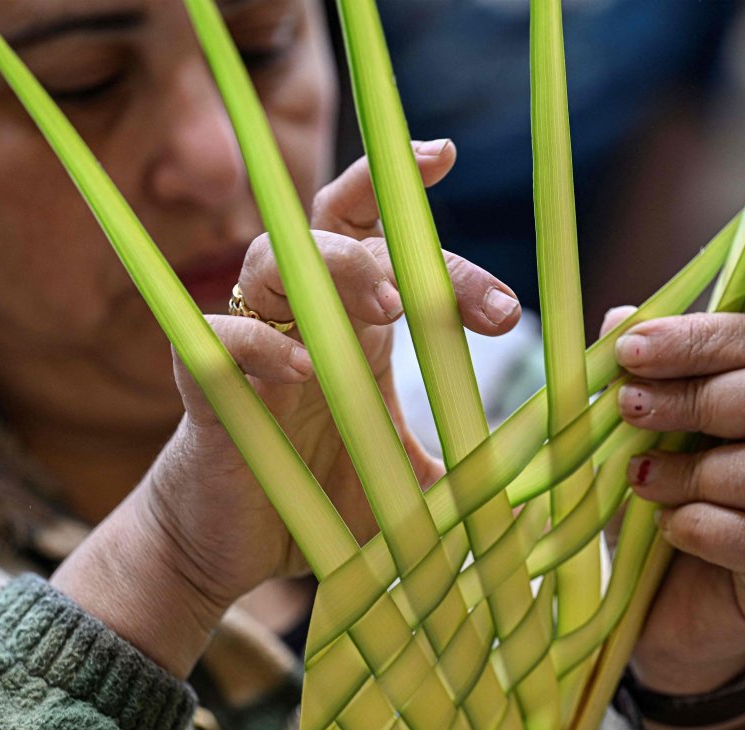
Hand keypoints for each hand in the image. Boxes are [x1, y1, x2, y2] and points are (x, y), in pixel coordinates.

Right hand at [54, 140, 521, 675]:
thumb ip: (460, 473)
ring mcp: (251, 345)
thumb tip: (540, 491)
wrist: (229, 548)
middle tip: (475, 300)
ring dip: (334, 269)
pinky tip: (303, 368)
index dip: (408, 197)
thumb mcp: (403, 483)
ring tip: (391, 306)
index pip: (380, 235)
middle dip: (401, 236)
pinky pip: (218, 338)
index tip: (449, 166)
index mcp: (353, 324)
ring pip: (272, 260)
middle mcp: (303, 318)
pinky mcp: (204, 386)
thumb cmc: (316, 502)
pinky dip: (260, 343)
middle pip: (336, 227)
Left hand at [603, 310, 744, 697]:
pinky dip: (703, 528)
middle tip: (628, 408)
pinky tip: (669, 528)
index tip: (628, 350)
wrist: (668, 611)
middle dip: (697, 397)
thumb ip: (638, 379)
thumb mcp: (636, 437)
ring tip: (639, 481)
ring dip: (692, 471)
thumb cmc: (661, 504)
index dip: (699, 339)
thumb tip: (620, 316)